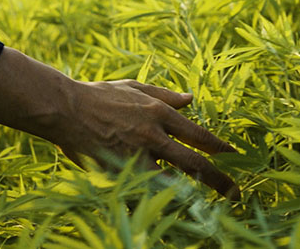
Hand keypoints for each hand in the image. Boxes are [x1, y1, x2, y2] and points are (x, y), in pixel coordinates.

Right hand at [56, 80, 238, 199]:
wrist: (64, 109)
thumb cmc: (99, 95)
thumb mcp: (135, 87)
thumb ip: (164, 95)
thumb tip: (191, 99)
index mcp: (159, 114)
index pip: (199, 135)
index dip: (219, 147)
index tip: (233, 156)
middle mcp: (152, 136)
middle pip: (194, 164)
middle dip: (218, 179)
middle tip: (235, 193)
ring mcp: (135, 157)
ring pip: (172, 184)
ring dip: (192, 197)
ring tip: (209, 209)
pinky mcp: (117, 173)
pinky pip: (143, 192)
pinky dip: (157, 202)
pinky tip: (171, 212)